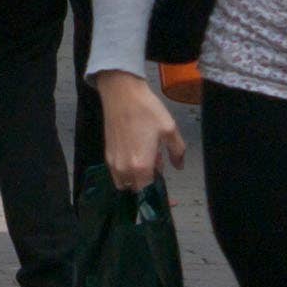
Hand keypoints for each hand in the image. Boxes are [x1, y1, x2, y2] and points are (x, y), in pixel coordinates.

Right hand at [97, 70, 183, 190]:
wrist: (121, 92)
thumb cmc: (146, 110)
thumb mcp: (169, 129)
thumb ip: (177, 152)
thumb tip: (179, 166)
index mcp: (142, 166)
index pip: (149, 193)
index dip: (159, 194)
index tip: (168, 192)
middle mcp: (125, 169)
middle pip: (137, 190)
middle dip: (148, 183)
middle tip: (158, 163)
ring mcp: (113, 162)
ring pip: (125, 183)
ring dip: (136, 179)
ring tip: (145, 159)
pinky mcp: (107, 154)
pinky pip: (116, 173)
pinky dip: (126, 170)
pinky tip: (135, 152)